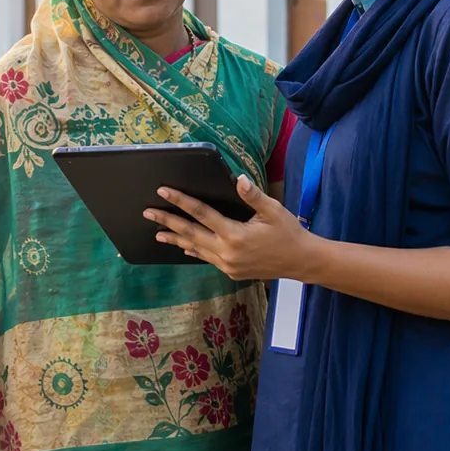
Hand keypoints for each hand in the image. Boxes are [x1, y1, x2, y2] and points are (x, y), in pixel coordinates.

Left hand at [144, 176, 321, 281]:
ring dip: (175, 239)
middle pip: (190, 234)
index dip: (181, 201)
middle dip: (167, 222)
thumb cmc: (288, 232)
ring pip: (195, 249)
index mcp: (235, 235)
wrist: (301, 262)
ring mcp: (227, 265)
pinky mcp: (231, 271)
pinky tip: (183, 247)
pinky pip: (207, 258)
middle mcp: (227, 252)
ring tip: (157, 233)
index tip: (163, 192)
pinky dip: (193, 250)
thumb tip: (238, 179)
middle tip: (147, 212)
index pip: (201, 214)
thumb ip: (253, 195)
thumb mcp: (273, 210)